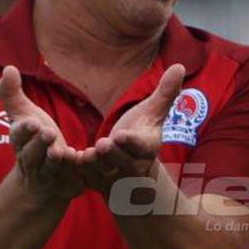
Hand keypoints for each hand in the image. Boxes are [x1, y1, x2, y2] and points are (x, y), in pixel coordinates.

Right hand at [0, 65, 84, 201]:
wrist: (46, 181)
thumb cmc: (35, 141)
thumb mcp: (24, 115)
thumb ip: (13, 94)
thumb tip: (8, 68)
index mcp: (21, 142)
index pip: (18, 136)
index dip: (24, 130)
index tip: (32, 122)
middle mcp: (32, 161)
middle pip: (32, 154)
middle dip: (39, 144)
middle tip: (47, 132)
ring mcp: (50, 175)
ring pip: (50, 169)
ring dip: (55, 160)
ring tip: (63, 151)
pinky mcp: (68, 183)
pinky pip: (73, 178)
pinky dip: (77, 170)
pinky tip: (83, 160)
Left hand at [77, 64, 184, 192]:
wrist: (133, 167)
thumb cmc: (142, 133)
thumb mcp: (153, 113)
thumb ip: (165, 93)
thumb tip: (180, 66)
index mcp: (148, 147)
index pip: (142, 145)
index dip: (132, 142)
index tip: (121, 136)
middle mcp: (134, 166)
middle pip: (123, 162)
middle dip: (112, 155)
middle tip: (102, 145)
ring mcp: (116, 177)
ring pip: (103, 172)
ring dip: (93, 165)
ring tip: (83, 155)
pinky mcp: (98, 183)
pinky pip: (86, 178)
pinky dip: (77, 171)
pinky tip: (68, 158)